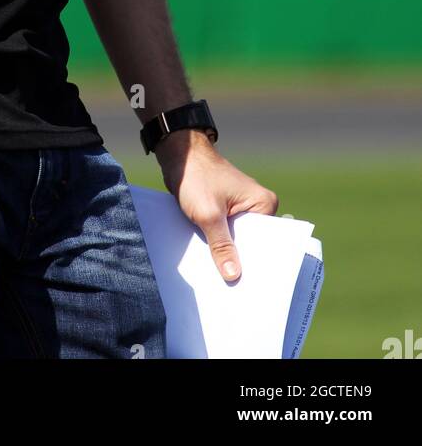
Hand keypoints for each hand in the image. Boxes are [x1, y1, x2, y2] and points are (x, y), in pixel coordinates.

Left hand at [155, 129, 278, 282]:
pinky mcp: (226, 210)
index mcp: (263, 204)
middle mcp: (257, 206)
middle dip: (240, 261)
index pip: (266, 242)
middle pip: (251, 243)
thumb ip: (221, 245)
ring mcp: (241, 208)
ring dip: (226, 253)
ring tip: (218, 278)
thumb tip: (233, 275)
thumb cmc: (196, 176)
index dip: (256, 263)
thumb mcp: (208, 214)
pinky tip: (209, 261)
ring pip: (236, 240)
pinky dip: (217, 244)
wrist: (178, 156)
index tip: (248, 287)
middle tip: (231, 289)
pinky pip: (225, 233)